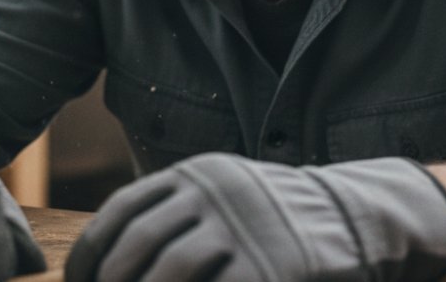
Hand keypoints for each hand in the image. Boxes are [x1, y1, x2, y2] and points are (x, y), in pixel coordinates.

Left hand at [65, 152, 445, 281]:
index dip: (91, 254)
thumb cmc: (276, 220)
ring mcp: (244, 229)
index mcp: (196, 174)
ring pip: (170, 271)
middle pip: (140, 244)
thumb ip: (176, 218)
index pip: (123, 211)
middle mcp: (215, 193)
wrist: (354, 219)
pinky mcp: (270, 267)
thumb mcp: (222, 200)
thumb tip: (106, 263)